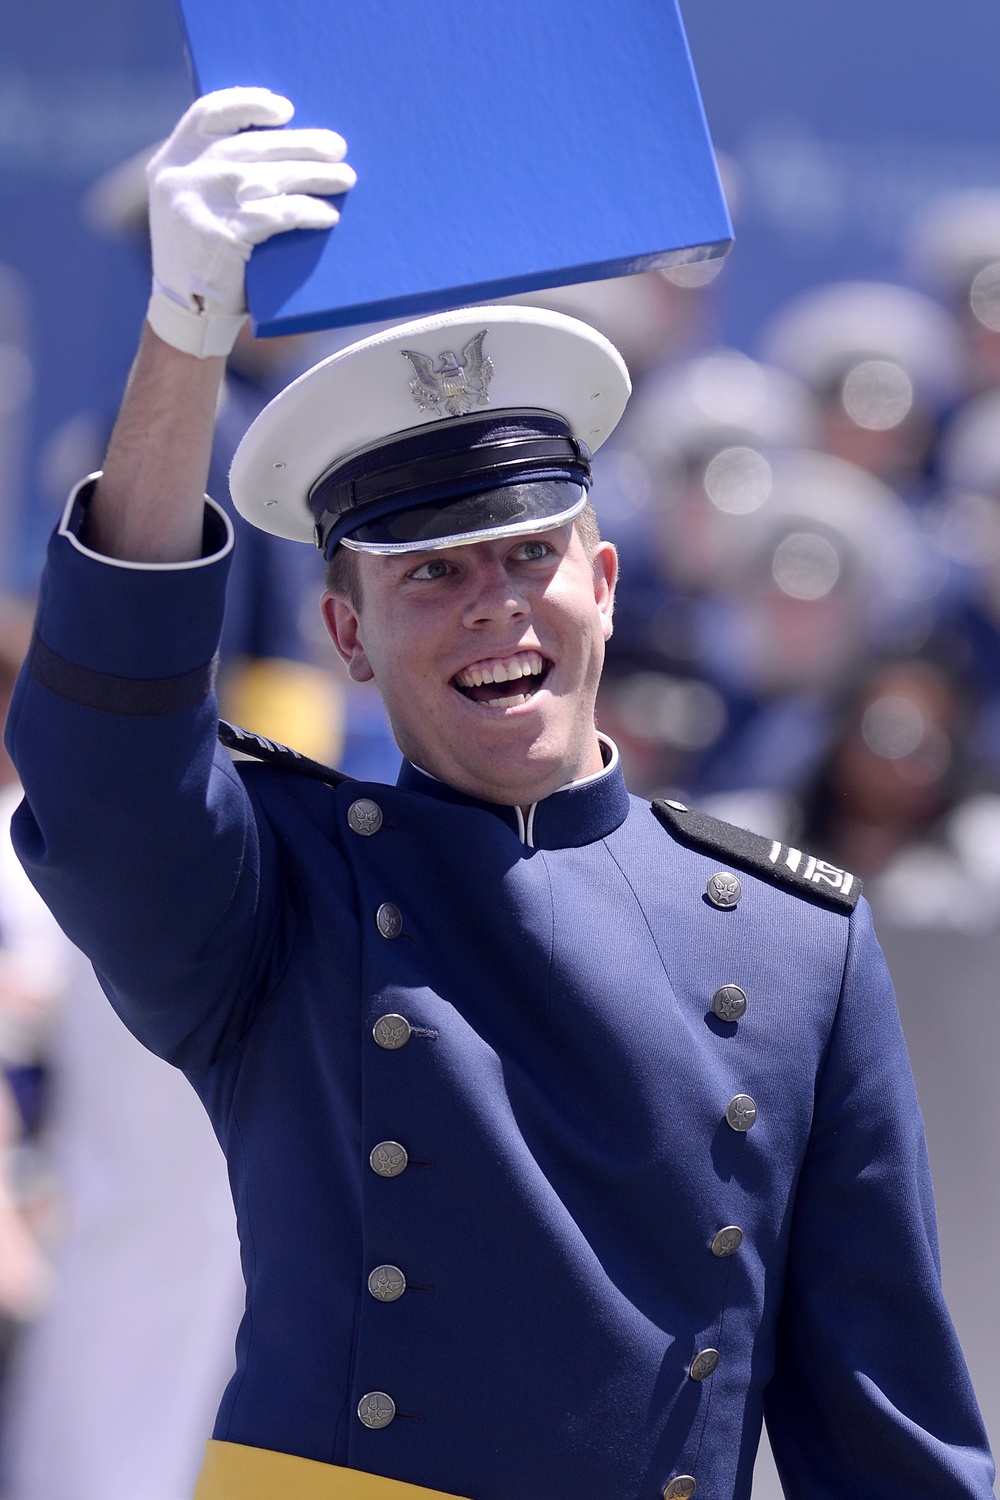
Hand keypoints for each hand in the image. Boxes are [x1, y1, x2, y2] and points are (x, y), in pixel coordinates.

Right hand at [146, 87, 354, 357]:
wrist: (184, 316)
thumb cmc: (201, 259)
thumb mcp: (190, 206)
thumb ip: (214, 175)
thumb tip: (282, 148)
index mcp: (171, 161)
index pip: (209, 112)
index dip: (250, 104)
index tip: (286, 109)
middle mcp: (182, 176)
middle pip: (253, 144)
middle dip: (302, 144)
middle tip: (337, 147)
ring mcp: (201, 203)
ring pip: (271, 177)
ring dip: (315, 175)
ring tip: (345, 177)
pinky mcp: (224, 235)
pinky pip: (278, 214)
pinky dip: (307, 212)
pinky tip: (327, 215)